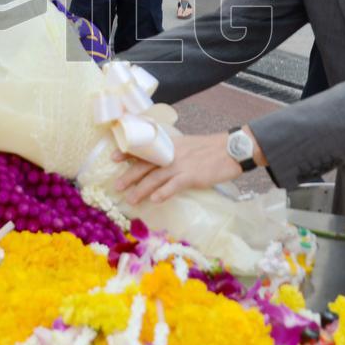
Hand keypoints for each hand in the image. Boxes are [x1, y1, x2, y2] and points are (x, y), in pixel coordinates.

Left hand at [114, 133, 242, 204]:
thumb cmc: (211, 148)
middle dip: (129, 176)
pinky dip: (163, 192)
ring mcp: (181, 164)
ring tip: (131, 199)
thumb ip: (173, 152)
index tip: (113, 158)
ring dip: (141, 189)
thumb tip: (160, 162)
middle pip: (146, 165)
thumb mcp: (188, 144)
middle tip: (116, 186)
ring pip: (155, 177)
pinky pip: (174, 185)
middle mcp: (171, 154)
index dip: (128, 152)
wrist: (232, 148)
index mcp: (170, 145)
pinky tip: (154, 200)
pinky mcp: (192, 176)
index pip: (145, 148)